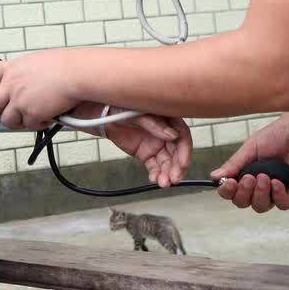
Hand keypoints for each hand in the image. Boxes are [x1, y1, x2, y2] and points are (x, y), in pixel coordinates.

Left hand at [0, 51, 76, 130]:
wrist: (75, 74)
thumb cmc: (64, 65)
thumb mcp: (37, 63)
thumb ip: (25, 75)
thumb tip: (26, 87)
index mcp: (12, 69)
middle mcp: (11, 84)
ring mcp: (18, 100)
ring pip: (8, 120)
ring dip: (18, 122)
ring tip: (34, 117)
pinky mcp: (30, 114)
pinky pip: (29, 126)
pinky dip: (38, 125)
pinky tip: (48, 118)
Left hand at [70, 103, 192, 187]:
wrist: (103, 115)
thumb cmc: (120, 106)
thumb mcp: (136, 112)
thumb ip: (153, 123)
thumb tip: (172, 135)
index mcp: (167, 119)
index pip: (182, 135)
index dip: (185, 150)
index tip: (183, 163)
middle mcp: (164, 133)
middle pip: (177, 152)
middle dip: (178, 166)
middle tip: (174, 178)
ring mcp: (156, 145)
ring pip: (167, 162)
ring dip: (168, 173)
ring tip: (164, 183)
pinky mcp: (146, 154)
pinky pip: (154, 166)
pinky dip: (156, 174)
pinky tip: (154, 179)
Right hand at [210, 112, 288, 211]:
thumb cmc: (274, 137)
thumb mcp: (250, 149)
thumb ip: (235, 164)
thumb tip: (214, 177)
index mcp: (245, 176)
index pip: (231, 192)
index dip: (227, 192)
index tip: (229, 182)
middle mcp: (258, 187)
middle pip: (244, 203)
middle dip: (244, 193)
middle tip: (249, 178)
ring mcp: (276, 191)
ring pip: (261, 206)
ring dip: (260, 195)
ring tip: (264, 177)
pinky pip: (283, 204)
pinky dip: (278, 196)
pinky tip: (277, 182)